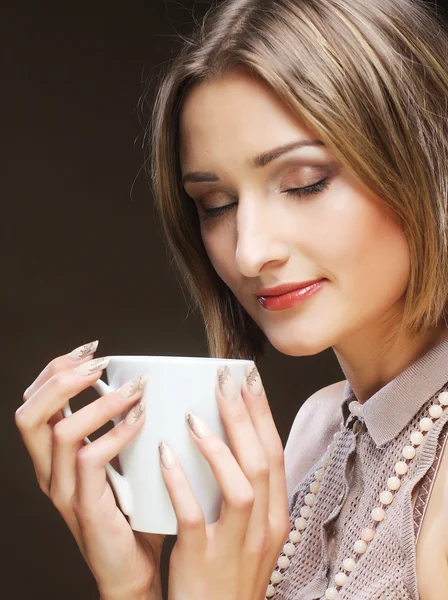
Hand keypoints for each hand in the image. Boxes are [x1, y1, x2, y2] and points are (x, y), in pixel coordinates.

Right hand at [15, 341, 164, 599]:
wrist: (134, 568)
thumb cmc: (133, 509)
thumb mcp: (121, 462)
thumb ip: (119, 428)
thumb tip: (142, 384)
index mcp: (53, 457)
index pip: (34, 403)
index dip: (55, 370)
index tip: (91, 349)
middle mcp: (49, 471)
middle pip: (30, 413)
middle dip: (63, 378)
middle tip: (100, 362)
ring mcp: (63, 491)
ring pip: (61, 432)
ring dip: (100, 402)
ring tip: (135, 388)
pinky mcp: (85, 506)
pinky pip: (91, 460)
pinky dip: (117, 432)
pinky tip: (141, 419)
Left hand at [158, 364, 289, 599]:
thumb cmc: (228, 574)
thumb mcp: (249, 532)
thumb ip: (243, 491)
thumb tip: (226, 440)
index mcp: (275, 515)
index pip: (275, 454)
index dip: (263, 413)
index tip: (248, 379)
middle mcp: (264, 527)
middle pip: (261, 461)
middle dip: (244, 415)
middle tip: (224, 379)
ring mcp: (236, 545)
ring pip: (240, 485)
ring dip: (219, 445)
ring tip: (195, 414)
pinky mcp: (203, 560)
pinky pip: (193, 517)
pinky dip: (181, 483)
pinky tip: (166, 456)